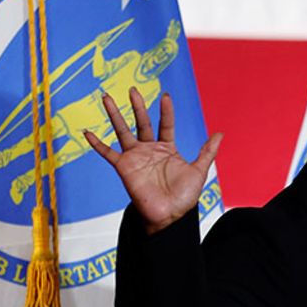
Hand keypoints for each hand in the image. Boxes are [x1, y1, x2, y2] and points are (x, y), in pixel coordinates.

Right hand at [84, 87, 221, 234]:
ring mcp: (135, 158)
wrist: (169, 216)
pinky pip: (107, 153)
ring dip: (114, 114)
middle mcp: (149, 150)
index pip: (165, 124)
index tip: (166, 96)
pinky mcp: (124, 168)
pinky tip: (87, 132)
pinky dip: (97, 144)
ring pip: (122, 131)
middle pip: (142, 122)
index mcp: (166, 149)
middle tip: (132, 90)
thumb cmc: (184, 197)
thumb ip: (207, 152)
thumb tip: (220, 134)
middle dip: (137, 106)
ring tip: (106, 98)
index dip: (166, 111)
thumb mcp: (198, 171)